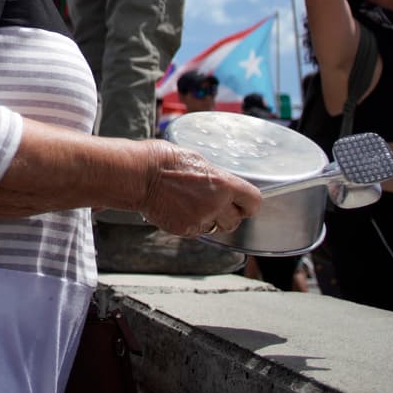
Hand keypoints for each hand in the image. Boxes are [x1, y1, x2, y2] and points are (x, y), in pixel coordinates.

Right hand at [136, 141, 261, 237]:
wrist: (139, 174)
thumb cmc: (164, 161)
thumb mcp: (197, 161)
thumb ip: (215, 178)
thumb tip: (223, 186)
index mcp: (223, 183)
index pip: (253, 202)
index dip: (249, 204)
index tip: (245, 204)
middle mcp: (215, 204)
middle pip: (235, 220)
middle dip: (228, 215)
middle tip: (215, 205)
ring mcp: (199, 219)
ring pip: (215, 228)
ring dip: (210, 221)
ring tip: (194, 206)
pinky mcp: (184, 229)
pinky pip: (196, 231)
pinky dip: (191, 224)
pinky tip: (179, 210)